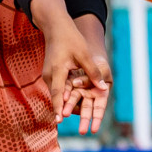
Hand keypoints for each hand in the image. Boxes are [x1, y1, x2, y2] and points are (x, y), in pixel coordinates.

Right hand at [36, 8, 110, 124]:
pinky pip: (57, 88)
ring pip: (57, 93)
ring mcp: (48, 75)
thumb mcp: (84, 55)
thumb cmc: (71, 39)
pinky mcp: (51, 74)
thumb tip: (103, 88)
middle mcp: (50, 75)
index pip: (57, 93)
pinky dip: (63, 95)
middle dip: (63, 110)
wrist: (56, 27)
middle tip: (69, 124)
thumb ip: (93, 72)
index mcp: (57, 70)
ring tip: (72, 117)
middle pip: (56, 96)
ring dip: (64, 104)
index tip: (60, 120)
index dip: (59, 107)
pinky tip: (71, 103)